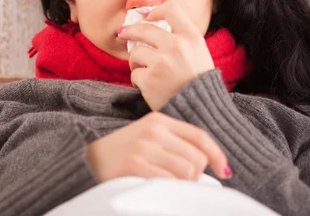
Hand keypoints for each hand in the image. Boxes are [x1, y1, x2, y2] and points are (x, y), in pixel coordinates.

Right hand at [86, 112, 230, 181]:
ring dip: (183, 185)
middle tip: (181, 183)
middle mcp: (153, 130)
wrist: (85, 159)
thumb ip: (174, 142)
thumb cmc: (121, 153)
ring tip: (167, 185)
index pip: (200, 136)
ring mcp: (144, 147)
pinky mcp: (136, 165)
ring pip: (187, 171)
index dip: (217, 155)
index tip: (224, 171)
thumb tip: (208, 163)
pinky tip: (157, 188)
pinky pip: (170, 182)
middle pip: (197, 158)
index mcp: (159, 120)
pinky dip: (170, 190)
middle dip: (196, 176)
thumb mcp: (147, 137)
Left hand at [118, 0, 214, 110]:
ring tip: (144, 70)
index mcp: (192, 37)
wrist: (201, 111)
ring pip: (135, 52)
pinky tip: (149, 86)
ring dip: (136, 61)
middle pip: (143, 28)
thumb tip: (151, 21)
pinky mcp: (150, 80)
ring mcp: (162, 63)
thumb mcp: (199, 52)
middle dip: (130, 31)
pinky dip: (138, 80)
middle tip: (124, 33)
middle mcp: (177, 46)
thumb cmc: (198, 82)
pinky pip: (134, 73)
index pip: (170, 8)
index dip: (155, 11)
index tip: (147, 17)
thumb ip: (181, 37)